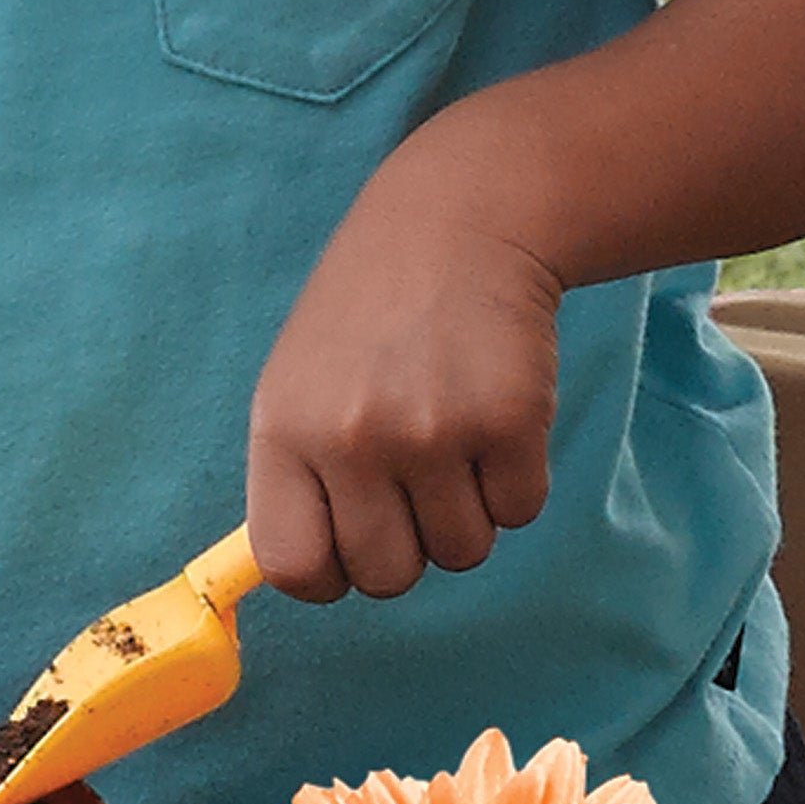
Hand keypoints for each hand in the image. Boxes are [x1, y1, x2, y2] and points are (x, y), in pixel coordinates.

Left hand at [246, 149, 562, 602]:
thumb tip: (310, 577)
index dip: (328, 574)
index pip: (292, 566)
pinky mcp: (510, 421)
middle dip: (408, 548)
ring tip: (451, 440)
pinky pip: (520, 512)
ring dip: (466, 514)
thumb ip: (296, 481)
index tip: (349, 546)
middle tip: (412, 484)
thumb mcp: (294, 388)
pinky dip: (516, 482)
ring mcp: (431, 432)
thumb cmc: (366, 322)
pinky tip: (493, 418)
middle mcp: (350, 439)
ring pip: (461, 552)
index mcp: (283, 432)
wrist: (454, 226)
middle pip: (386, 577)